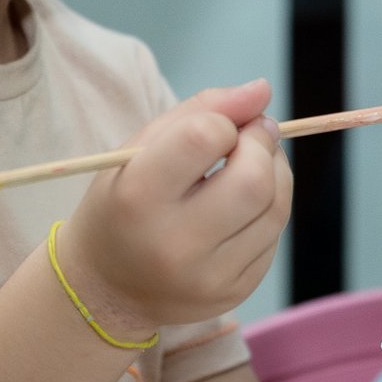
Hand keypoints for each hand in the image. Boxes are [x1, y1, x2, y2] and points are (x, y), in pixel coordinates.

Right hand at [59, 80, 290, 335]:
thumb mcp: (136, 150)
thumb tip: (263, 89)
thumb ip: (199, 110)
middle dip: (261, 143)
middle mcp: (174, 243)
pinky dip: (268, 207)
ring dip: (274, 171)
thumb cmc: (121, 204)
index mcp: (137, 197)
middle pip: (254, 179)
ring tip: (250, 163)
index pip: (205, 137)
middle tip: (249, 136)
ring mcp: (209, 276)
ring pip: (275, 207)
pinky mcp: (235, 293)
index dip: (223, 121)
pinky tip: (242, 204)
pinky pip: (273, 236)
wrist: (106, 291)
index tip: (216, 127)